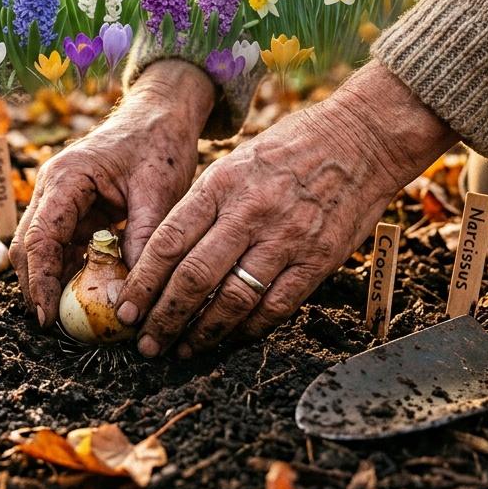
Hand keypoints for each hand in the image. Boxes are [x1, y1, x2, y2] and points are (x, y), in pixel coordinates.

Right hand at [12, 60, 213, 327]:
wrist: (163, 114)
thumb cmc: (160, 144)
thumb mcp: (158, 192)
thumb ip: (143, 240)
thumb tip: (132, 296)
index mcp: (66, 178)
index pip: (40, 237)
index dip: (39, 280)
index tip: (46, 316)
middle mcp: (53, 189)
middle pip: (30, 246)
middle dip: (37, 287)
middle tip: (54, 327)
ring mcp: (60, 200)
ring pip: (43, 250)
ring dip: (52, 282)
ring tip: (69, 321)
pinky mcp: (74, 210)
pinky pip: (64, 247)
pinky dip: (70, 272)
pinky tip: (85, 297)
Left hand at [119, 63, 457, 357]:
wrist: (362, 138)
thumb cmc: (292, 147)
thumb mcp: (237, 162)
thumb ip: (205, 204)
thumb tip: (164, 253)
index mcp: (221, 185)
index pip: (168, 242)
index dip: (142, 283)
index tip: (125, 309)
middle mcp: (249, 213)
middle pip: (193, 278)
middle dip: (163, 318)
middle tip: (145, 343)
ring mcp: (286, 239)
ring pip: (232, 300)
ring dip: (202, 332)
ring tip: (182, 350)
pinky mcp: (318, 259)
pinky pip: (276, 305)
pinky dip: (249, 328)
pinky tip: (231, 338)